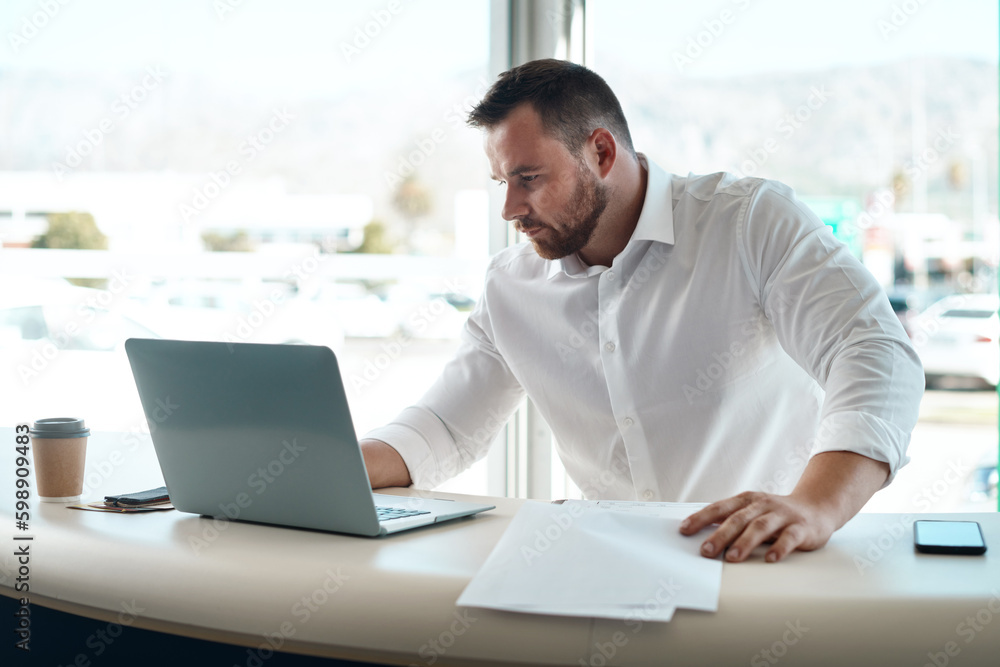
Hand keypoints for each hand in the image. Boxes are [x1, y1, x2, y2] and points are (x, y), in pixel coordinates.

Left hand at [679, 491, 836, 562]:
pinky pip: (789, 538)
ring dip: (745, 543)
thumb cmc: (776, 513)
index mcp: (747, 500)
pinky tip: (770, 559)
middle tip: (705, 550)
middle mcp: (763, 505)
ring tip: (732, 558)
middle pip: (738, 519)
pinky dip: (779, 548)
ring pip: (760, 527)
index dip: (701, 518)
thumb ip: (732, 520)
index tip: (684, 529)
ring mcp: (782, 515)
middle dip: (719, 535)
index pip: (720, 508)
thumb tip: (702, 535)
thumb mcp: (752, 511)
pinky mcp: (801, 527)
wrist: (816, 507)